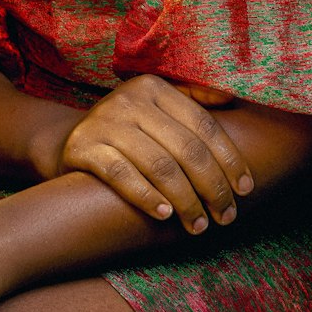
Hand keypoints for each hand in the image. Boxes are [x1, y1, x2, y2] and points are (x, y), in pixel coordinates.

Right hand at [54, 73, 253, 234]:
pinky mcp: (83, 147)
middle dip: (213, 186)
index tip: (246, 188)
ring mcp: (106, 121)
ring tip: (199, 224)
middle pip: (186, 147)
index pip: (203, 124)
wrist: (65, 141)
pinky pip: (122, 175)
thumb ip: (192, 99)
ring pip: (159, 165)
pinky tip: (166, 215)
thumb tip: (232, 97)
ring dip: (186, 200)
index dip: (229, 158)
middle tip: (226, 216)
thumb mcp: (155, 106)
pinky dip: (147, 196)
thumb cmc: (126, 129)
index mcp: (155, 86)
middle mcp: (131, 99)